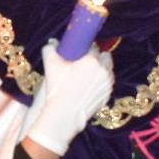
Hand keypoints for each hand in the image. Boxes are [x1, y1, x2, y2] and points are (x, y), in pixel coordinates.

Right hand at [25, 42, 113, 156]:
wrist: (64, 115)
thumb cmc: (57, 89)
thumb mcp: (50, 65)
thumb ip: (50, 49)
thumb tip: (52, 43)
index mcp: (92, 60)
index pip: (93, 47)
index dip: (86, 49)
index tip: (79, 54)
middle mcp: (104, 71)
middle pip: (105, 57)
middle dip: (97, 58)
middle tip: (85, 63)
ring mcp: (107, 84)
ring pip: (108, 70)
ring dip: (101, 70)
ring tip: (88, 75)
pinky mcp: (107, 96)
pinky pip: (107, 84)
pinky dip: (101, 83)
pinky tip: (89, 87)